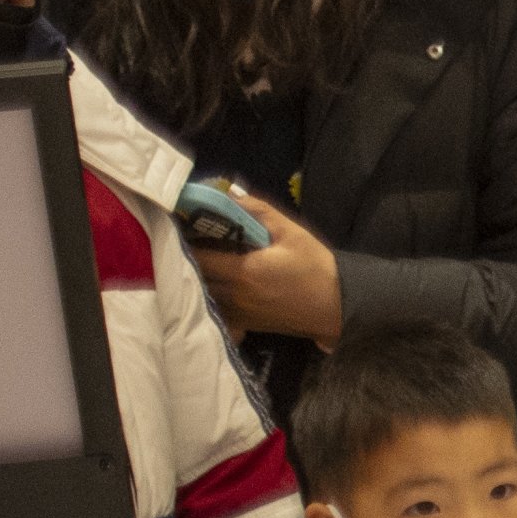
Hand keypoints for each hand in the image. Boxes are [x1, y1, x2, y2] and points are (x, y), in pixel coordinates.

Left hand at [191, 189, 344, 344]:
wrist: (335, 305)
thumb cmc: (314, 267)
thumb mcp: (291, 232)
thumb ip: (258, 211)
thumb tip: (229, 194)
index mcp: (242, 270)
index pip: (198, 255)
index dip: (185, 240)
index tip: (181, 225)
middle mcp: (232, 294)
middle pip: (194, 276)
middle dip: (186, 258)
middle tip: (185, 240)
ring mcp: (235, 312)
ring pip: (201, 293)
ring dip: (195, 277)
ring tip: (194, 260)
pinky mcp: (242, 323)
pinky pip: (214, 308)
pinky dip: (208, 295)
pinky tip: (212, 284)